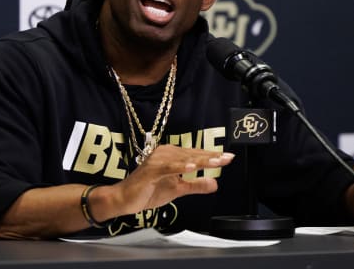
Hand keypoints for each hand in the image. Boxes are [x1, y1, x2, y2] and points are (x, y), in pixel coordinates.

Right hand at [112, 144, 233, 214]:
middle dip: (210, 156)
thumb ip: (195, 185)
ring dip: (200, 160)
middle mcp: (164, 153)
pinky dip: (180, 167)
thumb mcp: (177, 189)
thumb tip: (215, 183)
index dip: (211, 156)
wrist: (124, 199)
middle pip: (192, 155)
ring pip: (183, 159)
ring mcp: (157, 160)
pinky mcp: (150, 170)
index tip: (228, 157)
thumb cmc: (148, 191)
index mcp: (171, 156)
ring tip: (216, 161)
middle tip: (227, 158)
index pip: (195, 155)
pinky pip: (168, 168)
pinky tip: (193, 167)